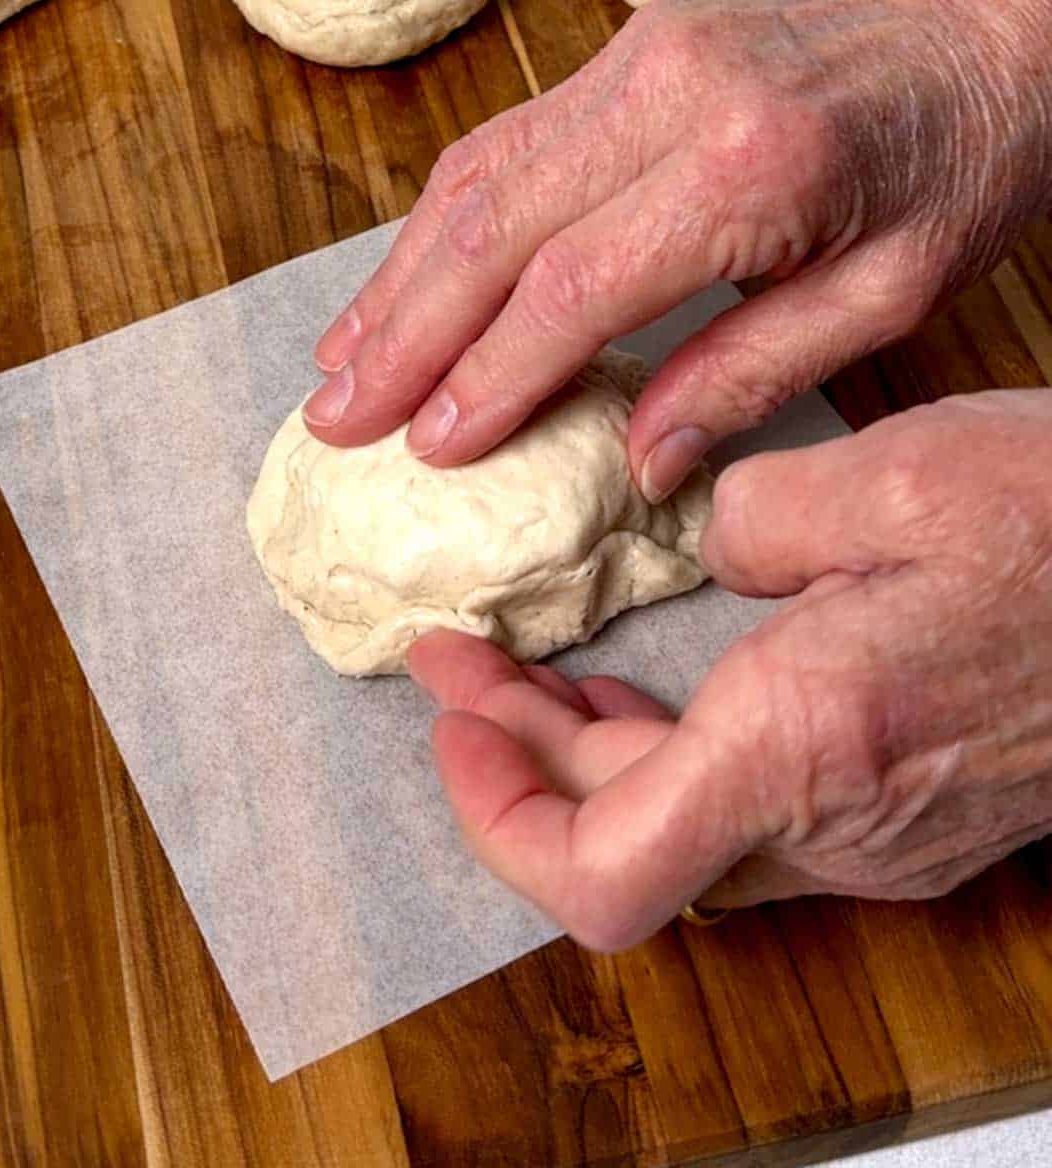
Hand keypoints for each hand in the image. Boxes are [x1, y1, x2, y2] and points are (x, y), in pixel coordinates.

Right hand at [304, 0, 1051, 498]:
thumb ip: (752, 375)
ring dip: (401, 277)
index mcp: (751, 163)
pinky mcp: (626, 51)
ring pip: (481, 177)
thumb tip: (640, 466)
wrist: (994, 20)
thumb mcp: (891, 296)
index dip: (490, 374)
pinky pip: (509, 141)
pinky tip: (403, 278)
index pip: (576, 285)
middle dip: (405, 334)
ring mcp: (639, 58)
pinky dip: (443, 218)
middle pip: (497, 227)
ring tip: (340, 363)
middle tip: (334, 420)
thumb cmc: (965, 163)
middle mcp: (673, 93)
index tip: (427, 449)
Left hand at [409, 391, 1051, 947]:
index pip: (600, 875)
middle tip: (458, 662)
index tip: (450, 711)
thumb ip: (752, 512)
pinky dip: (667, 758)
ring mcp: (874, 835)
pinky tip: (643, 691)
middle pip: (618, 846)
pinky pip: (746, 811)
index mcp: (808, 741)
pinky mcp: (902, 814)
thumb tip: (703, 536)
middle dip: (515, 758)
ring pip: (679, 831)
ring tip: (520, 669)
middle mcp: (833, 821)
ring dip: (586, 761)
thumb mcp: (896, 475)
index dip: (494, 815)